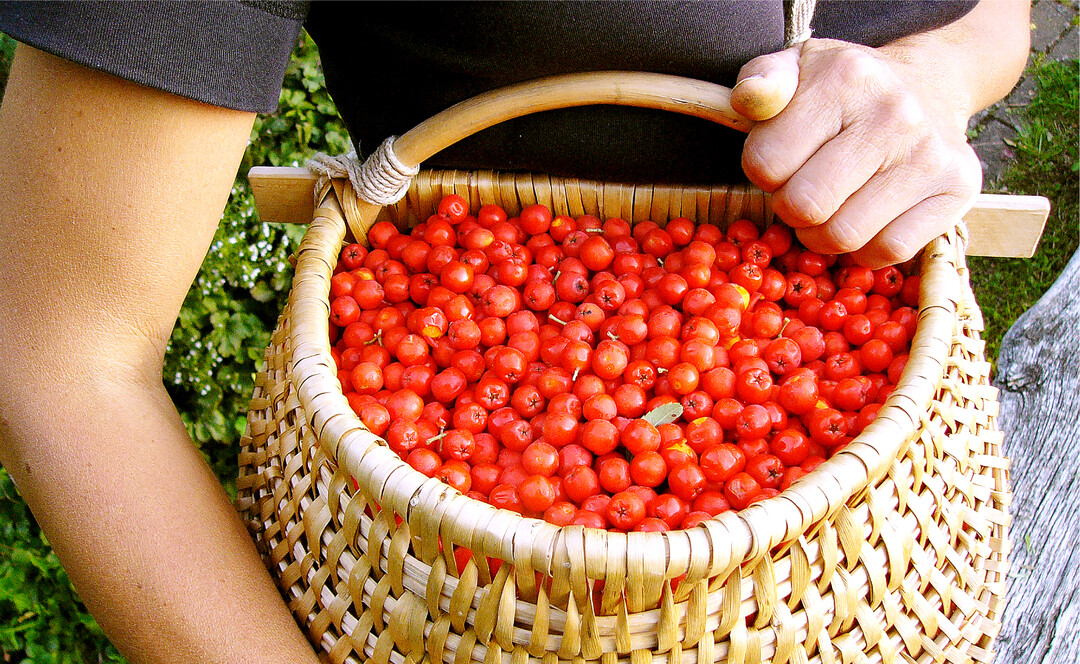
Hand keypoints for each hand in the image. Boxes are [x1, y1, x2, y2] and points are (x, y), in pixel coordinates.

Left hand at [730, 38, 982, 267]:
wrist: (929, 83)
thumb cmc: (845, 90)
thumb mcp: (796, 69)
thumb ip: (760, 82)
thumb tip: (750, 98)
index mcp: (844, 79)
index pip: (765, 163)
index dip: (762, 171)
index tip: (782, 160)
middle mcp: (893, 115)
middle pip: (805, 206)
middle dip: (790, 207)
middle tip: (802, 191)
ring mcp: (929, 155)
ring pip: (844, 236)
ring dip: (823, 235)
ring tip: (831, 207)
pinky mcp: (957, 189)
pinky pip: (888, 250)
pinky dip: (866, 249)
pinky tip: (865, 221)